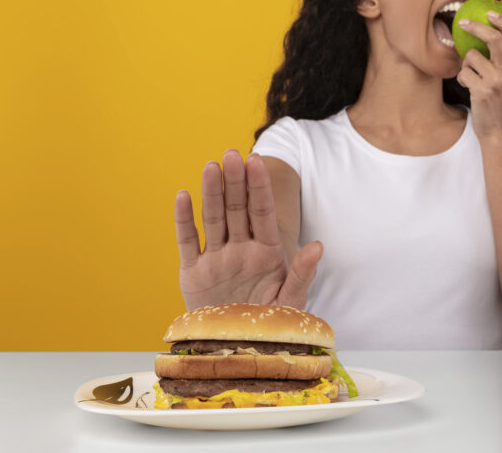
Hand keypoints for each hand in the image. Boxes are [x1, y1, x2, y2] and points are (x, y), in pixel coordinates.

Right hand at [174, 150, 322, 310]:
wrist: (238, 349)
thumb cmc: (270, 324)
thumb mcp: (291, 301)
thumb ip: (302, 273)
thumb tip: (318, 245)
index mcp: (267, 252)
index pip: (262, 213)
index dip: (259, 187)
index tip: (257, 161)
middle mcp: (240, 249)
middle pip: (237, 209)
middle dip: (235, 182)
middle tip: (231, 154)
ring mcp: (216, 259)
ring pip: (212, 218)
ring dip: (211, 193)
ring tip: (210, 166)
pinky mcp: (193, 272)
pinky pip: (188, 241)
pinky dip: (184, 220)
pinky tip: (183, 196)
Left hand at [455, 11, 501, 139]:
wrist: (498, 130)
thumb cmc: (497, 103)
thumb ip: (500, 62)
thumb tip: (482, 38)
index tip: (490, 12)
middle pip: (492, 38)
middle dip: (476, 27)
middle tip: (462, 23)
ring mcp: (495, 80)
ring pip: (471, 57)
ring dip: (465, 65)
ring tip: (470, 77)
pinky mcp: (482, 90)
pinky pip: (463, 73)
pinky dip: (461, 78)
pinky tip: (468, 87)